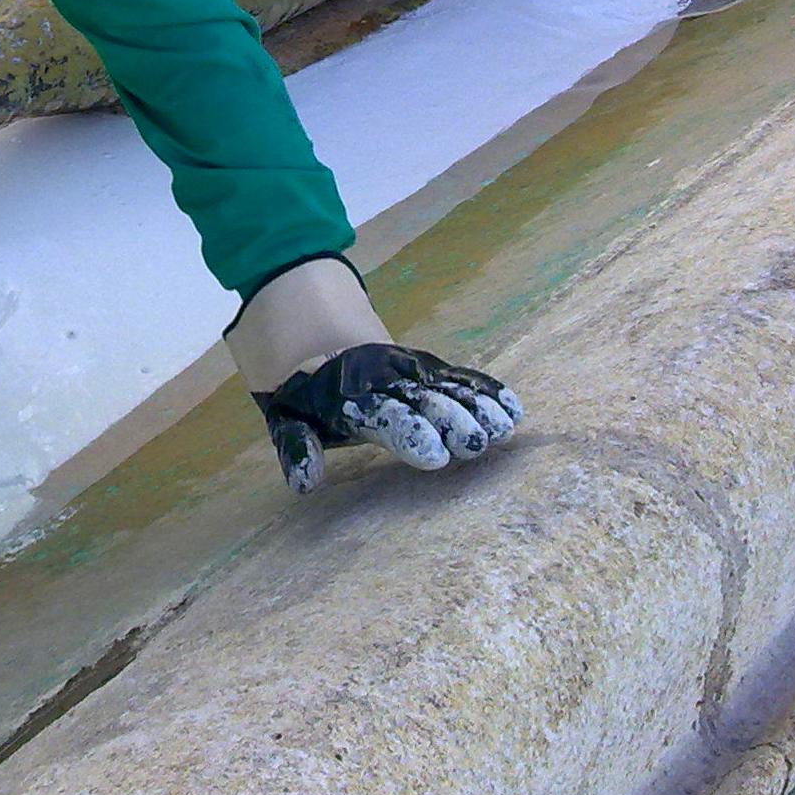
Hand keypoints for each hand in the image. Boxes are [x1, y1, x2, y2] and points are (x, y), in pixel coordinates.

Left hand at [226, 259, 521, 493]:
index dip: (409, 434)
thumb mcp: (283, 414)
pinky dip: (480, 388)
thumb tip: (305, 486)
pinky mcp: (420, 363)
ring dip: (474, 406)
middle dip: (449, 421)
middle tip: (477, 443)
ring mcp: (405, 368)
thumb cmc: (292, 380)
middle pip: (421, 401)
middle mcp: (382, 379)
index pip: (383, 417)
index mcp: (347, 396)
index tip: (434, 455)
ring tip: (503, 427)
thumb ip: (298, 446)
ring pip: (444, 385)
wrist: (296, 309)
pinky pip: (453, 374)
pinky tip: (510, 407)